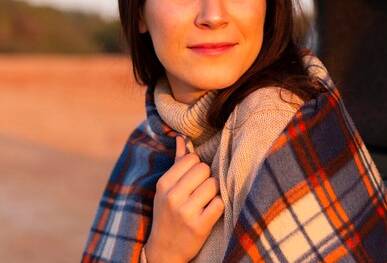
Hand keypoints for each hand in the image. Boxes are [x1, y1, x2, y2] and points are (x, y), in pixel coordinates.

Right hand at [144, 136, 223, 262]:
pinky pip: (220, 204)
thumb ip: (177, 162)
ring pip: (214, 185)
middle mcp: (172, 197)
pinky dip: (218, 206)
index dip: (197, 167)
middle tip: (201, 191)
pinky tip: (210, 212)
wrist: (164, 251)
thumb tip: (182, 137)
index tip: (193, 180)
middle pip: (205, 169)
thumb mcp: (166, 189)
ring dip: (214, 192)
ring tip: (205, 202)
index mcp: (164, 184)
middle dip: (207, 178)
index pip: (192, 158)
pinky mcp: (199, 227)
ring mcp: (185, 213)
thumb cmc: (167, 214)